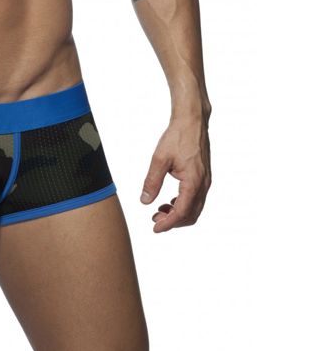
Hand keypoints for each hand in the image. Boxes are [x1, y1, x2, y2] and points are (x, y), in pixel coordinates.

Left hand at [140, 114, 211, 231]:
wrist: (192, 122)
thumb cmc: (177, 137)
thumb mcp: (159, 160)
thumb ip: (152, 181)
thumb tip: (145, 201)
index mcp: (193, 182)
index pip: (181, 212)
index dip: (168, 224)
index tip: (155, 228)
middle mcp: (203, 184)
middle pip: (191, 214)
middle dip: (173, 222)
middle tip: (154, 221)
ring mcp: (206, 181)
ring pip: (195, 207)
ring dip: (178, 214)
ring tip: (159, 212)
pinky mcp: (204, 176)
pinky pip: (196, 198)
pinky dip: (183, 204)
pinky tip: (169, 201)